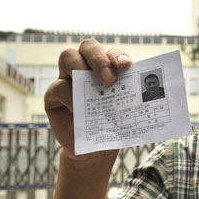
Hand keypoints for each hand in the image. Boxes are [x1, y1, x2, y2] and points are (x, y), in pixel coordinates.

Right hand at [44, 39, 131, 158]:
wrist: (94, 151)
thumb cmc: (111, 126)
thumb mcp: (124, 112)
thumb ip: (129, 97)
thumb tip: (146, 93)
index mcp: (107, 69)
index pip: (111, 53)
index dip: (118, 56)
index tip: (126, 66)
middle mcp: (86, 69)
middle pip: (88, 47)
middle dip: (98, 58)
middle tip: (109, 79)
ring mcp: (68, 79)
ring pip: (68, 57)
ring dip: (80, 68)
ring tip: (92, 89)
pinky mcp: (53, 95)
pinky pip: (58, 87)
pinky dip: (70, 97)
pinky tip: (79, 110)